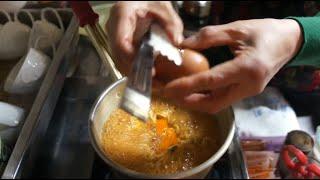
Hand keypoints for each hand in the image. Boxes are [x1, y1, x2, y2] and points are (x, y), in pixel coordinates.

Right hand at [106, 1, 182, 75]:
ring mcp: (113, 35)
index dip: (133, 59)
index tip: (150, 69)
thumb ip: (172, 24)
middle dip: (135, 71)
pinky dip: (134, 67)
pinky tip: (148, 72)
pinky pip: (123, 58)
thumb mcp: (163, 7)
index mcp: (121, 14)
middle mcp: (113, 26)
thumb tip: (177, 42)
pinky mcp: (118, 41)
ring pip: (119, 60)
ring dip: (135, 72)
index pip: (121, 43)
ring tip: (153, 80)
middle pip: (118, 56)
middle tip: (154, 81)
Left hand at [164, 19, 302, 113]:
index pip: (211, 81)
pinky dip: (206, 97)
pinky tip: (194, 90)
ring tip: (177, 93)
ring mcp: (249, 92)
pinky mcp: (248, 92)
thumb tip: (183, 44)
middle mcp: (249, 86)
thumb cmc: (264, 31)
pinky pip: (223, 99)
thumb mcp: (237, 28)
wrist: (289, 41)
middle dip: (188, 102)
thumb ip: (209, 36)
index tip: (168, 88)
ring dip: (196, 102)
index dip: (187, 86)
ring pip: (218, 105)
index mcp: (247, 68)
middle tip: (169, 94)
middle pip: (214, 103)